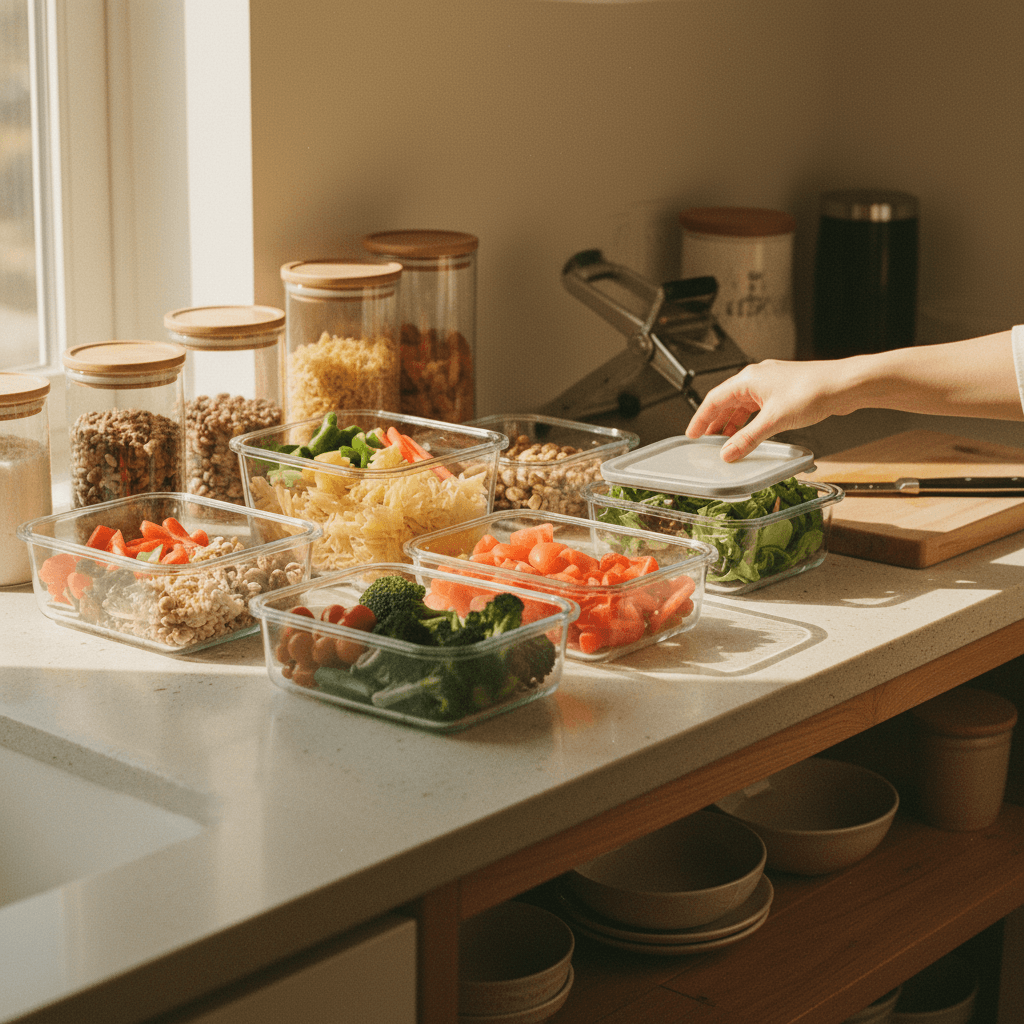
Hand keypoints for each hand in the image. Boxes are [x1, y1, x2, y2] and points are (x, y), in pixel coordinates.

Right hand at [685, 359, 842, 460]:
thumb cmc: (813, 390)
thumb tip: (728, 452)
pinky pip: (758, 408)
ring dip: (733, 423)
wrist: (845, 384)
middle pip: (727, 402)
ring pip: (743, 405)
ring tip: (728, 442)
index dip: (700, 418)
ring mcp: (771, 384)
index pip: (714, 400)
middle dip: (716, 423)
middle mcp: (757, 379)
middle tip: (707, 442)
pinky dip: (750, 421)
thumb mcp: (774, 420)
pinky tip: (752, 433)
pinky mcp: (784, 392)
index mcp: (748, 380)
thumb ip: (748, 438)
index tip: (692, 434)